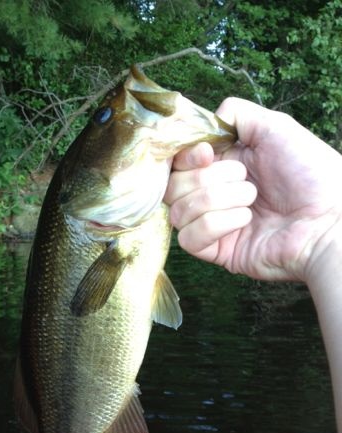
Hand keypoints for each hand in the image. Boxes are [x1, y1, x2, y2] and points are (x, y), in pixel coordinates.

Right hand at [165, 97, 341, 282]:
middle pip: (174, 186)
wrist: (330, 220)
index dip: (185, 156)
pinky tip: (245, 221)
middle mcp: (214, 194)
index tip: (207, 154)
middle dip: (208, 179)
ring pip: (179, 211)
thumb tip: (205, 122)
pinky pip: (189, 239)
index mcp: (224, 165)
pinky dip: (216, 225)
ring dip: (217, 200)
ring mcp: (214, 225)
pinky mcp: (217, 251)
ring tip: (252, 200)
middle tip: (246, 180)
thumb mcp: (275, 127)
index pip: (178, 162)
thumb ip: (236, 113)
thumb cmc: (311, 174)